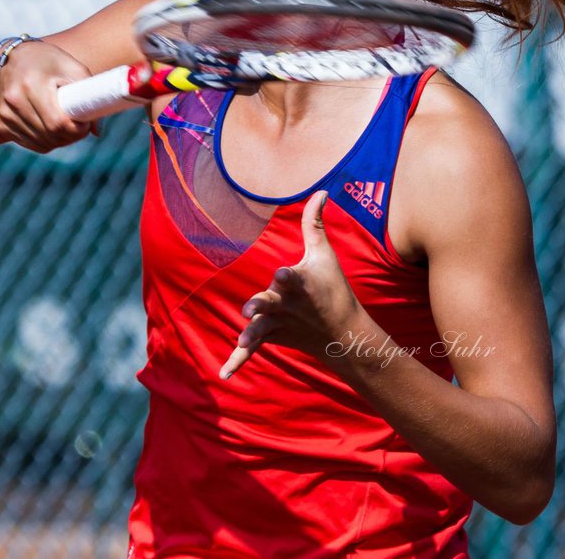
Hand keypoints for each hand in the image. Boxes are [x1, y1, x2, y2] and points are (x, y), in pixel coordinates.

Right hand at [0, 41, 97, 152]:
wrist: (14, 60)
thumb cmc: (50, 62)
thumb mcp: (73, 68)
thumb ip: (89, 95)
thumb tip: (97, 131)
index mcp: (31, 84)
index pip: (57, 123)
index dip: (76, 130)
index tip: (85, 123)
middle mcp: (14, 100)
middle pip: (51, 137)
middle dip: (71, 136)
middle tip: (80, 125)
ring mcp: (5, 114)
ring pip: (43, 145)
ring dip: (60, 141)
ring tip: (66, 123)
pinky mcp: (2, 125)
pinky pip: (32, 145)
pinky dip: (47, 142)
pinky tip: (51, 126)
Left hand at [220, 191, 363, 378]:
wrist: (342, 333)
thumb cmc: (333, 289)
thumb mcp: (325, 255)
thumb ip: (315, 223)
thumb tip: (321, 190)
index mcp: (298, 283)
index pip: (291, 278)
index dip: (287, 277)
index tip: (283, 274)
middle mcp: (286, 304)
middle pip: (270, 304)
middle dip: (262, 306)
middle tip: (250, 310)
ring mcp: (278, 323)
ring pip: (260, 329)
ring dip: (250, 336)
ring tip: (241, 341)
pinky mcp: (271, 337)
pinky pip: (251, 350)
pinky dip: (237, 362)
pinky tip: (223, 375)